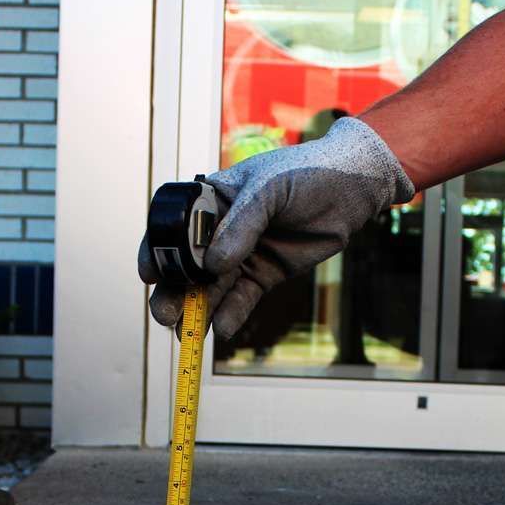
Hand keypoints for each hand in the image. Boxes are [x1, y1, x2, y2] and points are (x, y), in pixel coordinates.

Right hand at [139, 117, 413, 338]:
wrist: (353, 187)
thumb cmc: (307, 173)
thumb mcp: (268, 190)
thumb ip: (240, 226)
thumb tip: (214, 266)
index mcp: (209, 202)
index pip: (173, 231)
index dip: (159, 253)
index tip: (151, 274)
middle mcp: (218, 232)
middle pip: (185, 267)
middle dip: (173, 292)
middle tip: (167, 313)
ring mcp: (240, 255)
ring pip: (209, 289)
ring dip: (196, 311)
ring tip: (185, 331)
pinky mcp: (262, 275)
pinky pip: (240, 300)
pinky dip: (230, 315)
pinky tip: (223, 329)